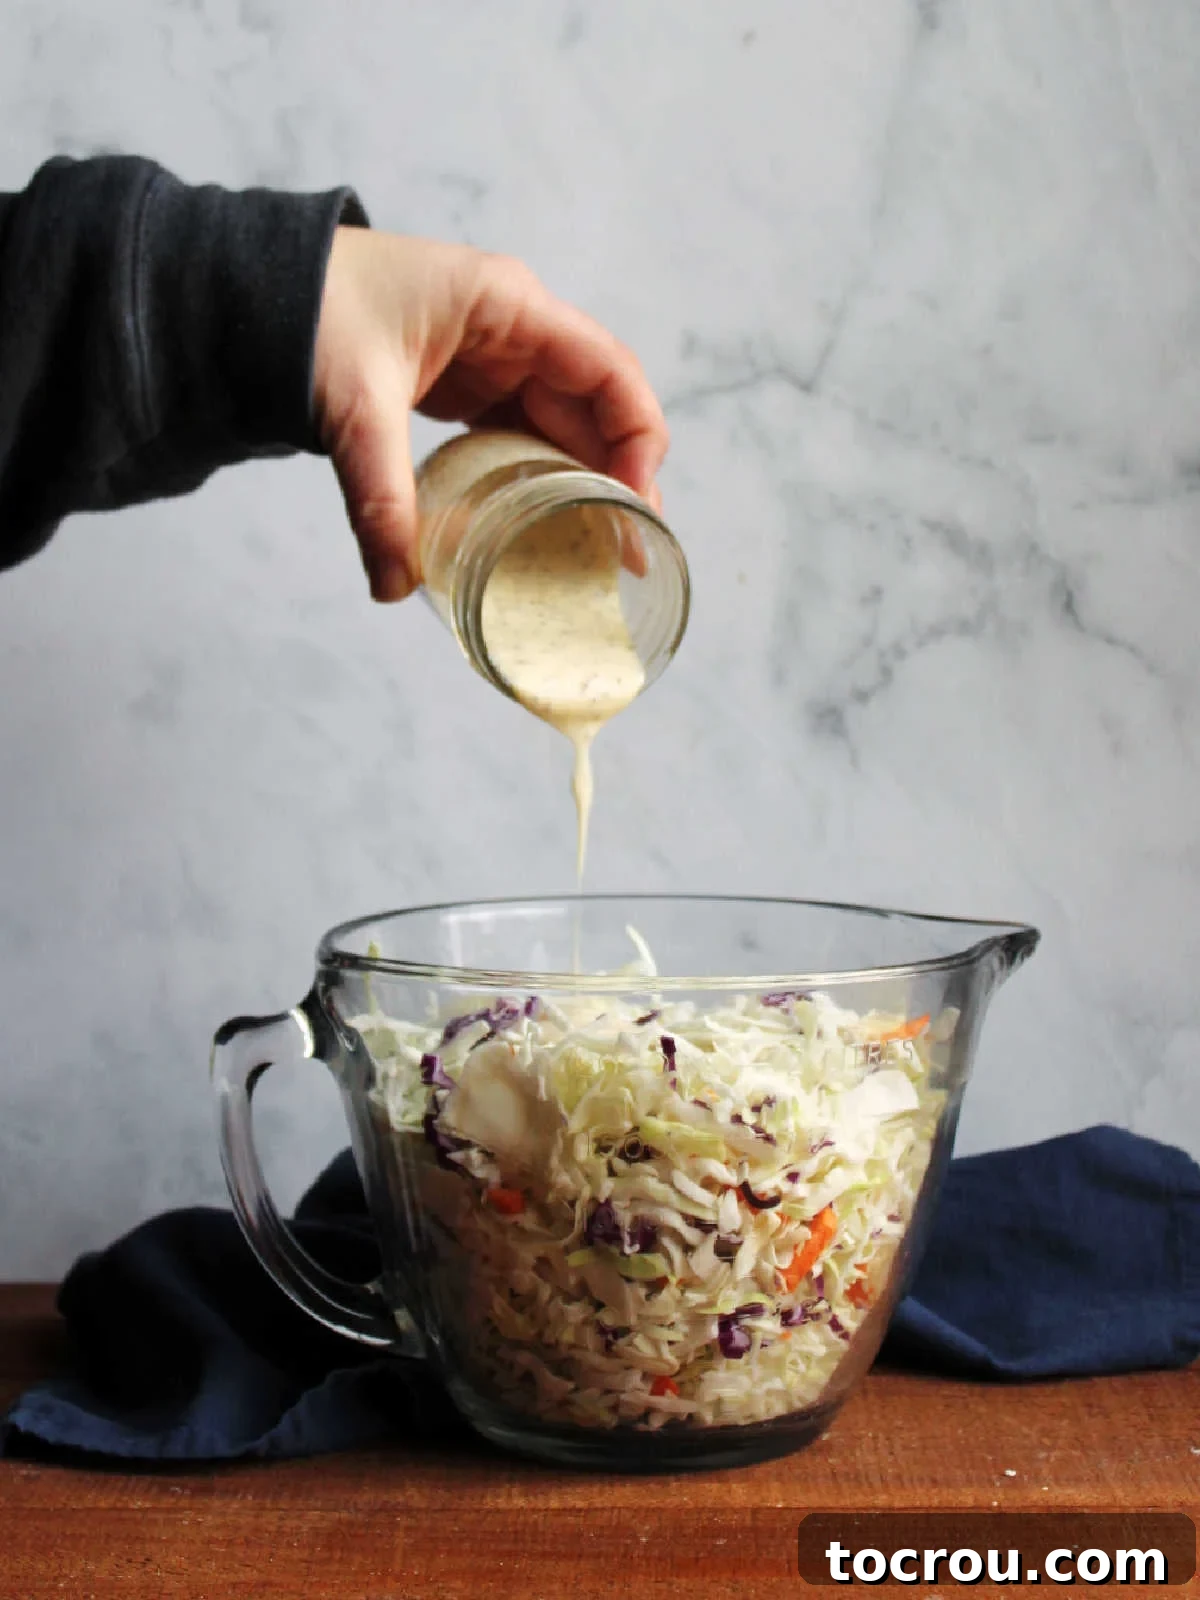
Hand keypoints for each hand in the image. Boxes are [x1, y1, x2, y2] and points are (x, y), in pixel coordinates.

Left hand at [312, 229, 669, 600]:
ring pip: (566, 427)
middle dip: (619, 478)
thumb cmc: (309, 310)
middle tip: (627, 553)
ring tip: (600, 552)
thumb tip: (395, 585)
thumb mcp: (354, 405)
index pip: (610, 371)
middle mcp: (515, 329)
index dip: (637, 439)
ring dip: (585, 485)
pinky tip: (547, 527)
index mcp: (509, 306)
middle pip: (598, 406)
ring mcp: (495, 358)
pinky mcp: (469, 388)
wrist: (250, 291)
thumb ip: (381, 497)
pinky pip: (525, 438)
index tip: (634, 506)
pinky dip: (542, 481)